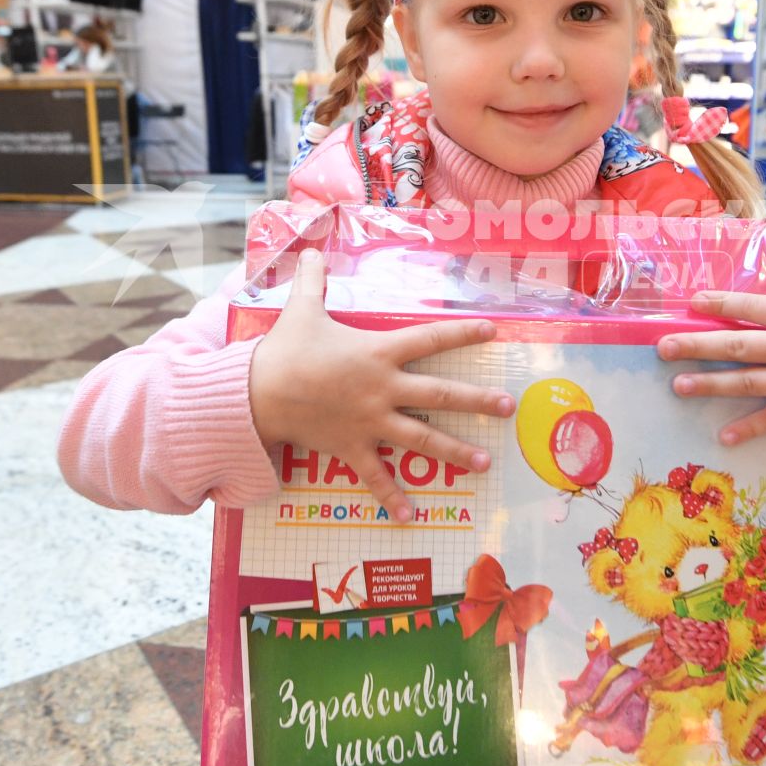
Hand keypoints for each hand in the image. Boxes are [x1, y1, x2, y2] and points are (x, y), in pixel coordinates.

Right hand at [250, 249, 514, 521]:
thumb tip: (309, 248)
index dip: (463, 333)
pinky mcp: (352, 447)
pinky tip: (412, 517)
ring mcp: (370, 422)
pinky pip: (376, 476)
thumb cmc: (285, 351)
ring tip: (485, 464)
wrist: (258, 393)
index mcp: (378, 353)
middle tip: (507, 407)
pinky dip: (393, 498)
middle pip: (440, 395)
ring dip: (455, 452)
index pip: (430, 339)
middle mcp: (383, 388)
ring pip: (422, 440)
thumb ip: (312, 279)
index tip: (493, 331)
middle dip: (477, 402)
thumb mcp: (301, 310)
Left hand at [655, 258, 765, 486]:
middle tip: (663, 347)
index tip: (692, 301)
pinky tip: (723, 434)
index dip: (722, 302)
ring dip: (710, 384)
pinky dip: (748, 428)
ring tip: (678, 385)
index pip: (756, 306)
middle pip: (740, 344)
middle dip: (698, 345)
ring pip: (748, 382)